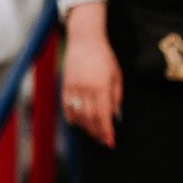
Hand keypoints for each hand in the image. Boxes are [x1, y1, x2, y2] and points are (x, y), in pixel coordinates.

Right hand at [61, 19, 121, 148]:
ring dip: (85, 127)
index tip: (110, 141)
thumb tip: (113, 116)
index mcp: (101, 86)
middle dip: (97, 132)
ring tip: (93, 132)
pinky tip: (77, 123)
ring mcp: (73, 87)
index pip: (104, 115)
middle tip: (103, 140)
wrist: (84, 40)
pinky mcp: (65, 85)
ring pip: (78, 115)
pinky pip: (66, 106)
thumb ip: (116, 97)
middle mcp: (86, 89)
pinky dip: (71, 117)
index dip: (106, 131)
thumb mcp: (116, 76)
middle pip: (90, 118)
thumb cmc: (104, 57)